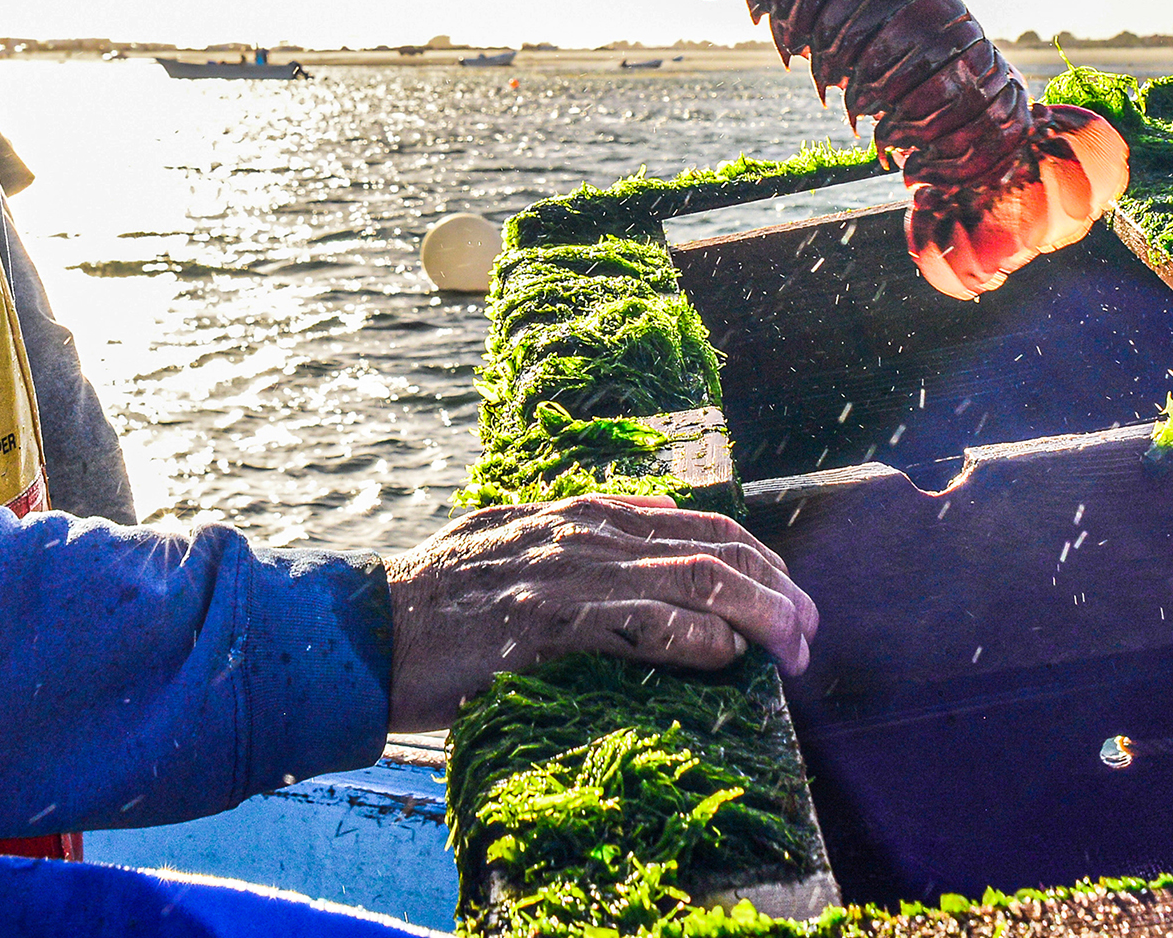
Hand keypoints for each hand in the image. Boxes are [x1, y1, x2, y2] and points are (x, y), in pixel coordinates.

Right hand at [379, 495, 815, 732]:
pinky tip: (727, 658)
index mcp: (578, 515)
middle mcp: (581, 535)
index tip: (792, 599)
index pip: (697, 523)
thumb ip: (580, 525)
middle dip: (776, 591)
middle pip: (711, 548)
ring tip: (794, 650)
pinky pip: (638, 625)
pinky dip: (694, 639)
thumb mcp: (509, 537)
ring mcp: (564, 577)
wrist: (362, 629)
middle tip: (811, 635)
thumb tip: (658, 515)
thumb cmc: (435, 597)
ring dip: (758, 616)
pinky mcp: (542, 625)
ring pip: (691, 580)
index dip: (757, 560)